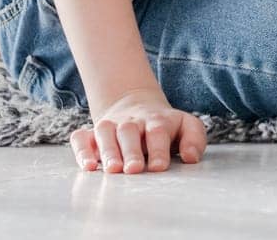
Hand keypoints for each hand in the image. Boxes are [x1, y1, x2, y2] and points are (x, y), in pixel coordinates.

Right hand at [70, 85, 206, 172]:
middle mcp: (132, 122)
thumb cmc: (166, 128)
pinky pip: (81, 138)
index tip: (158, 166)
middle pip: (129, 131)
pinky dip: (81, 150)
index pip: (158, 132)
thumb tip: (190, 158)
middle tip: (134, 169)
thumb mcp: (187, 127)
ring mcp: (111, 126)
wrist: (137, 106)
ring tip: (113, 170)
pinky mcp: (92, 133)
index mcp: (157, 121)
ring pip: (105, 132)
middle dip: (131, 151)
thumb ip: (194, 139)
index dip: (158, 149)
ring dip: (108, 151)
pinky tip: (88, 166)